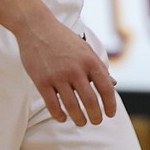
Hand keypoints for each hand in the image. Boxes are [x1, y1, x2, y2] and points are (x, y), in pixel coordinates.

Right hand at [16, 11, 117, 127]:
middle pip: (90, 101)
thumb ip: (99, 67)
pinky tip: (63, 118)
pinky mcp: (41, 81)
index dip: (110, 105)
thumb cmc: (63, 39)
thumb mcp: (85, 49)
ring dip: (79, 119)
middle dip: (95, 116)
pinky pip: (52, 105)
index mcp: (90, 61)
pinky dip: (59, 115)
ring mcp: (58, 76)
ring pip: (72, 106)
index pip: (106, 88)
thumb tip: (113, 84)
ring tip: (81, 122)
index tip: (110, 114)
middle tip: (96, 121)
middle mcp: (75, 69)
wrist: (37, 27)